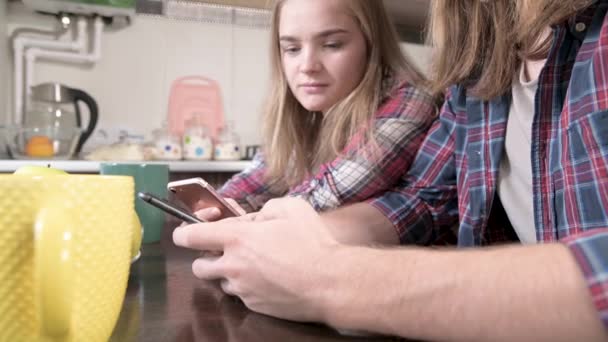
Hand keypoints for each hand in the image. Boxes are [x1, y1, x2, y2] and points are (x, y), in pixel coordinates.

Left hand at [173, 197, 342, 322]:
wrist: (331, 282)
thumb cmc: (313, 243)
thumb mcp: (291, 208)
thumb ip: (265, 209)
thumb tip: (256, 220)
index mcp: (237, 238)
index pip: (191, 236)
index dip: (183, 233)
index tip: (185, 232)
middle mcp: (233, 266)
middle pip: (198, 266)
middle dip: (206, 256)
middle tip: (226, 250)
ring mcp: (242, 289)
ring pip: (221, 281)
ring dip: (230, 272)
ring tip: (255, 263)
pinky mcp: (254, 305)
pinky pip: (242, 294)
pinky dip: (249, 285)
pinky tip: (270, 277)